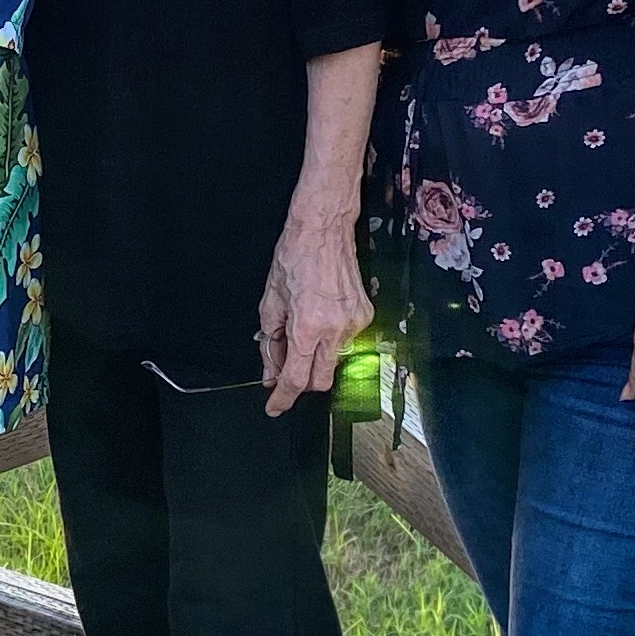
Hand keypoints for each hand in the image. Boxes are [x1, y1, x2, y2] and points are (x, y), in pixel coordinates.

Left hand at [257, 215, 366, 415]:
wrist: (324, 228)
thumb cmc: (295, 256)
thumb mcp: (271, 301)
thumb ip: (270, 343)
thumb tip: (270, 372)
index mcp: (307, 326)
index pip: (296, 378)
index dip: (283, 398)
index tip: (275, 407)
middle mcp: (335, 329)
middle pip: (321, 380)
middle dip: (302, 382)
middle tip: (285, 366)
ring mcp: (354, 323)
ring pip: (333, 361)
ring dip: (315, 356)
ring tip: (303, 326)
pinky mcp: (365, 316)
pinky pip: (345, 342)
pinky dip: (329, 338)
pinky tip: (321, 314)